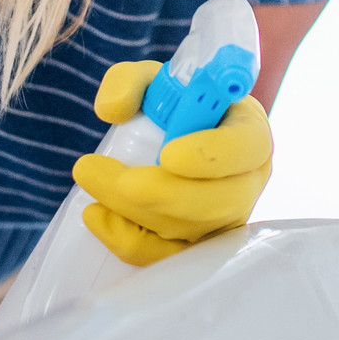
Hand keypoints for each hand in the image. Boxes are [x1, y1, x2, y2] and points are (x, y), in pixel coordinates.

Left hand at [72, 59, 273, 265]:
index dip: (210, 156)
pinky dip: (129, 242)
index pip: (245, 148)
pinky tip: (97, 215)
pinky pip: (168, 258)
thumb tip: (112, 110)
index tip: (167, 154)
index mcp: (248, 134)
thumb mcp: (153, 81)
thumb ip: (129, 82)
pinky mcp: (197, 246)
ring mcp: (225, 221)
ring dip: (132, 213)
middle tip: (94, 169)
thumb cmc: (173, 106)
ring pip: (189, 231)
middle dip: (155, 192)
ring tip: (90, 184)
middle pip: (216, 201)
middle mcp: (247, 183)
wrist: (169, 141)